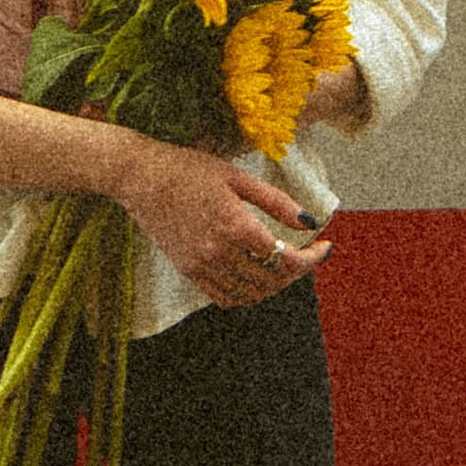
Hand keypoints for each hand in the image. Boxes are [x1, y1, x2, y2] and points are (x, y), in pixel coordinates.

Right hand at [110, 133, 330, 310]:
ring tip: (283, 265)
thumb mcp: (237, 177)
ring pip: (251, 293)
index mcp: (236, 226)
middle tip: (307, 254)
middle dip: (297, 271)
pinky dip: (247, 293)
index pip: (286, 258)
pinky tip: (255, 275)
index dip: (312, 258)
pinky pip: (225, 296)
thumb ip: (276, 202)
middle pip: (272, 280)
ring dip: (274, 284)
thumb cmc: (189, 168)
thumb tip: (310, 222)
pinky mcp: (187, 270)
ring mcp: (201, 265)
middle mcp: (219, 252)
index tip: (325, 247)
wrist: (139, 177)